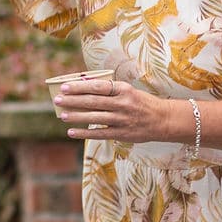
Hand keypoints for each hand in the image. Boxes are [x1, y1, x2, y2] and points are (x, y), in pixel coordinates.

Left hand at [52, 75, 172, 142]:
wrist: (164, 120)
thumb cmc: (141, 102)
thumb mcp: (128, 91)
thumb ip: (109, 90)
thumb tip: (83, 87)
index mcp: (123, 90)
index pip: (97, 87)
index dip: (79, 87)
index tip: (64, 87)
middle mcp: (123, 104)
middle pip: (92, 102)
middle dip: (72, 101)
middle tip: (57, 99)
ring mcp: (122, 120)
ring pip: (94, 118)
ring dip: (76, 116)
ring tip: (61, 115)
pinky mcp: (122, 134)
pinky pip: (100, 133)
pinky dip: (84, 133)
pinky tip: (72, 132)